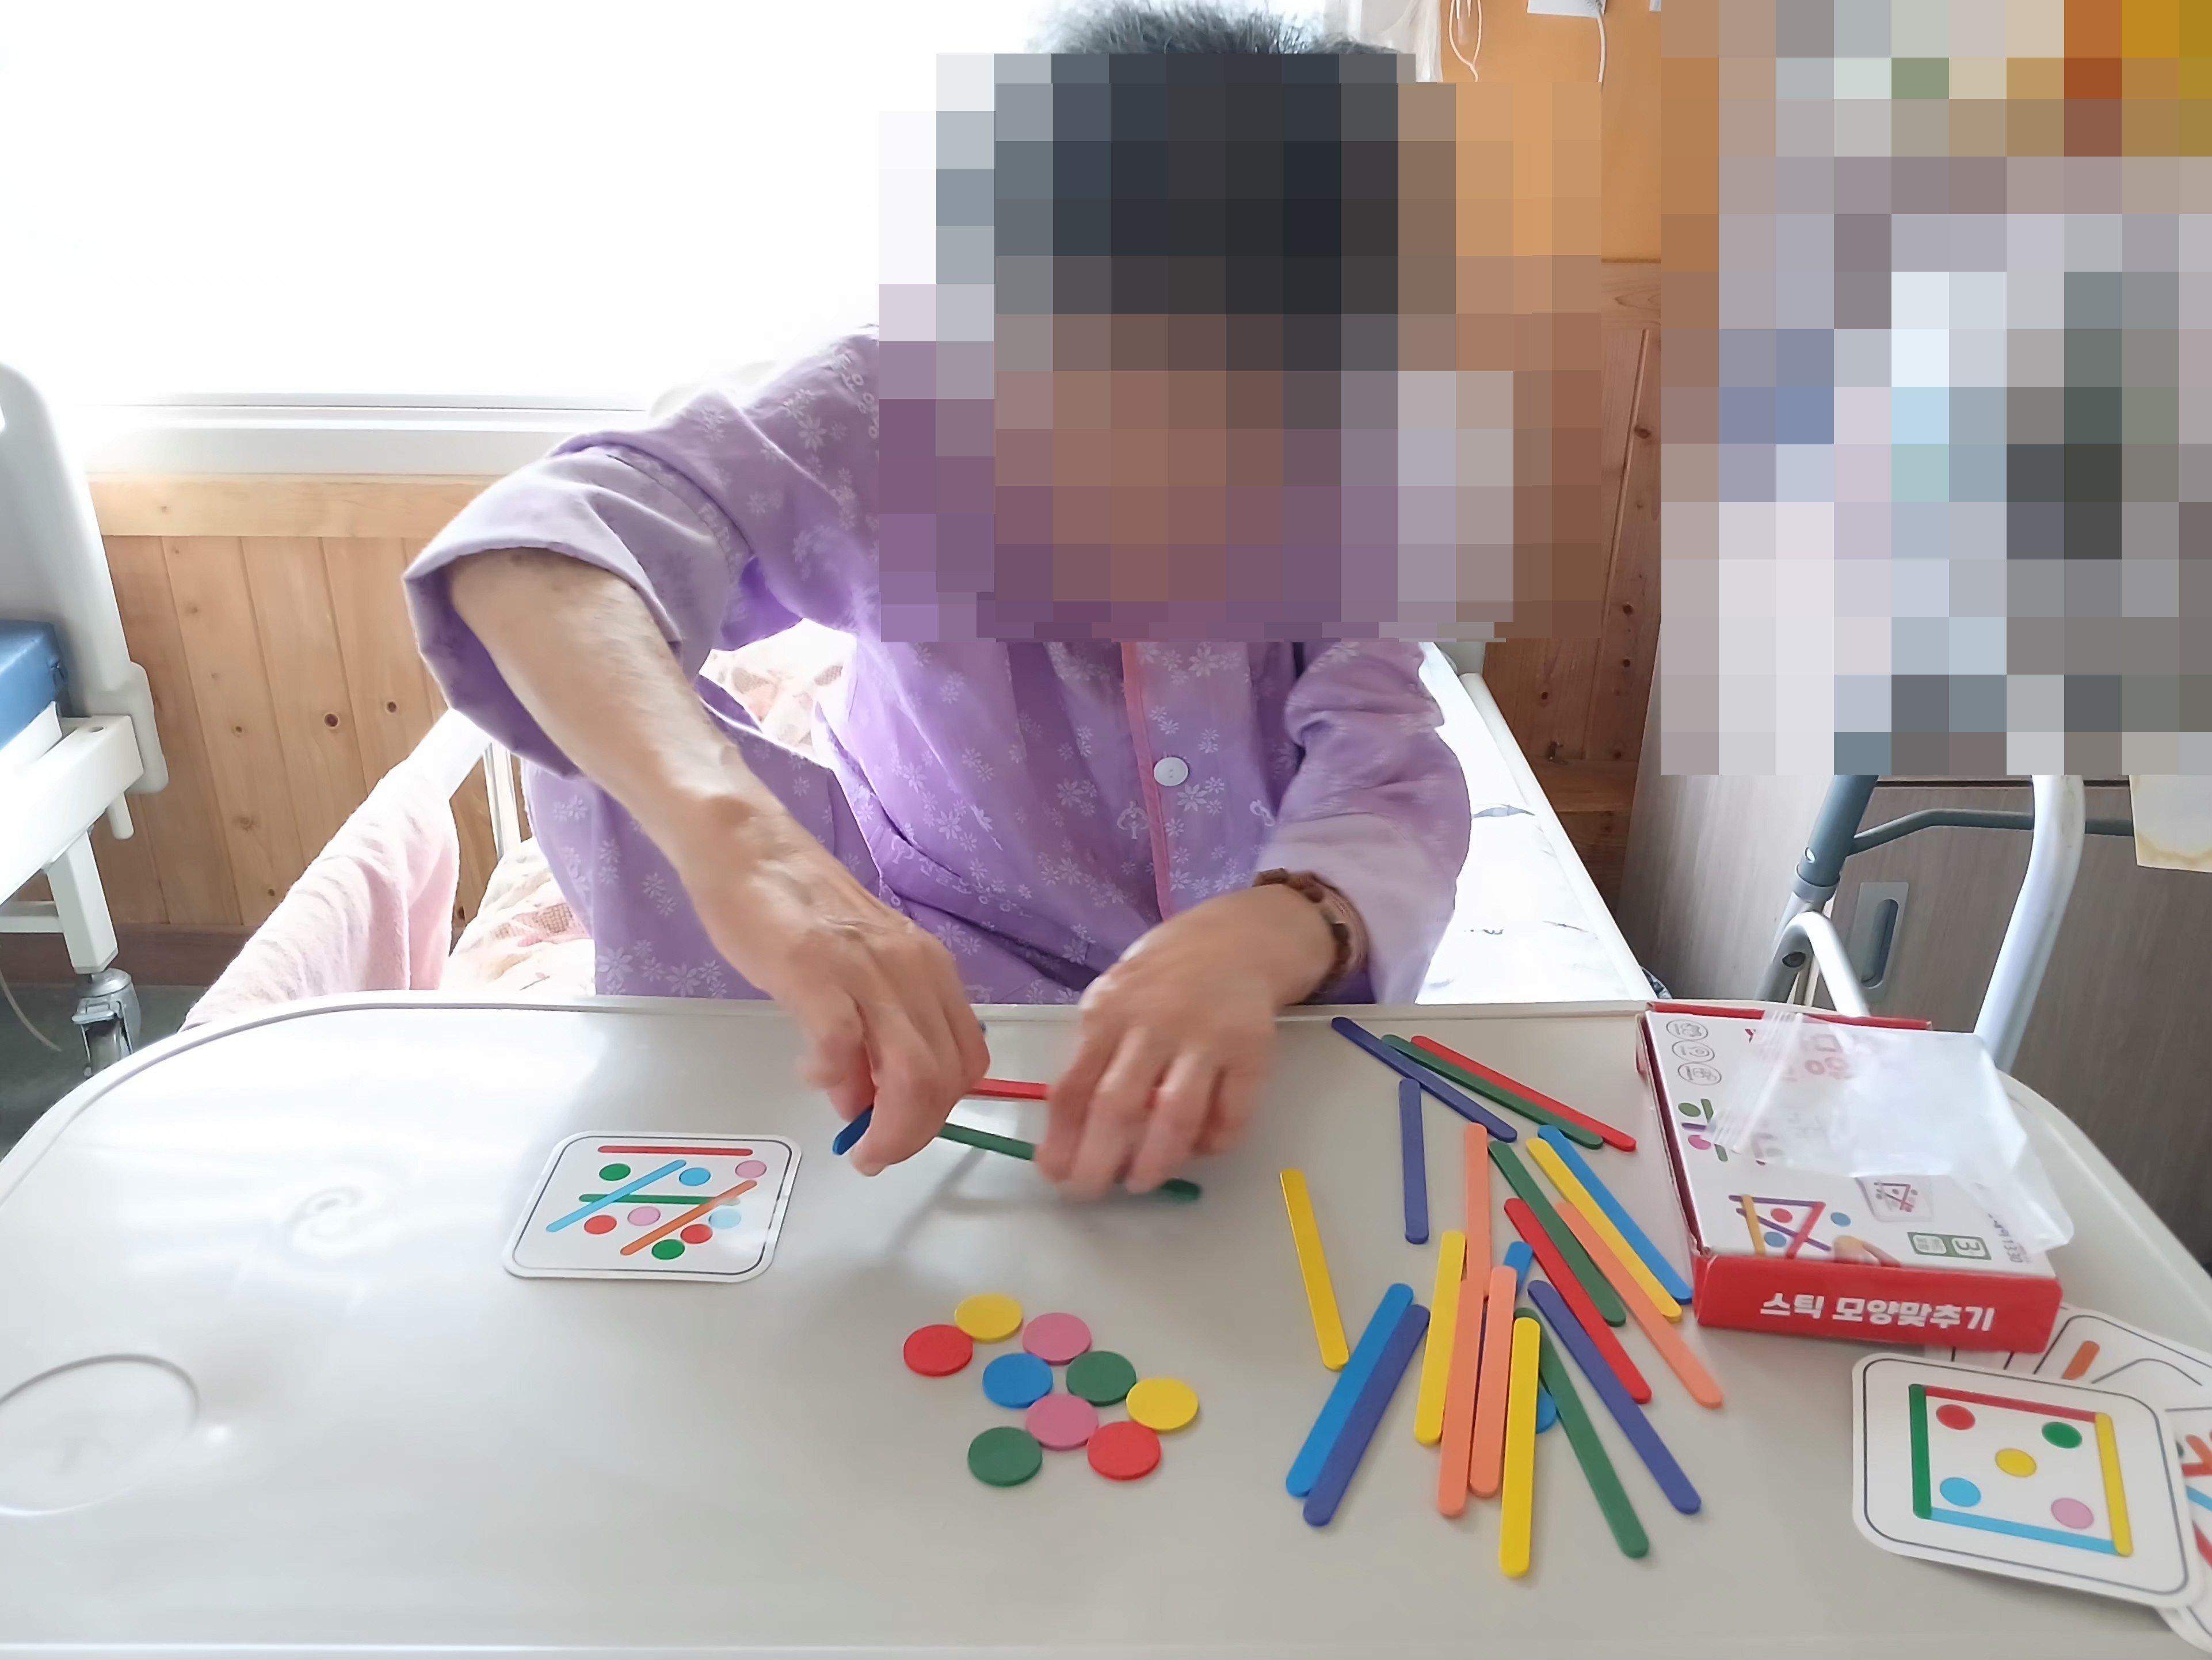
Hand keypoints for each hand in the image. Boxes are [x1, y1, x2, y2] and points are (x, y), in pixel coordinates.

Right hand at [666, 788, 988, 1175]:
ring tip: (852, 1137)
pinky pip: (843, 1044)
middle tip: (872, 1153)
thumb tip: (864, 1102)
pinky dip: (832, 1076)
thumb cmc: (800, 914)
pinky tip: (811, 1073)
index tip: (899, 1133)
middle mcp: (913, 968)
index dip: (938, 1112)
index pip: (965, 1061)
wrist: (750, 851)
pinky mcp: (814, 968)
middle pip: (944, 1076)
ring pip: (911, 1070)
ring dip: (886, 1124)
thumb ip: (872, 1035)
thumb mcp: (857, 975)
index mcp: (931, 970)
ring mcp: (866, 967)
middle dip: (913, 1133)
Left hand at [1037, 883, 1339, 1198]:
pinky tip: (1198, 1150)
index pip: (1074, 1085)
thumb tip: (1067, 1134)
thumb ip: (1093, 1053)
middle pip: (1117, 1105)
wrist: (1238, 937)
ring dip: (1156, 1161)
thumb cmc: (1163, 977)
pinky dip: (1213, 1143)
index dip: (1061, 1138)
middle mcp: (1155, 1023)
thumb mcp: (1114, 999)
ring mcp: (1207, 1037)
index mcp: (1109, 1012)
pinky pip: (1232, 1114)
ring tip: (1141, 1182)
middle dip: (1097, 1161)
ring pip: (1176, 1115)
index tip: (1054, 1173)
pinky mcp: (1253, 1050)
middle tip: (1089, 1193)